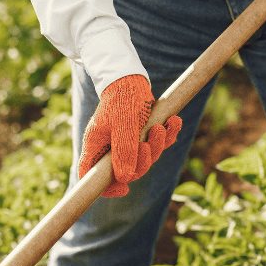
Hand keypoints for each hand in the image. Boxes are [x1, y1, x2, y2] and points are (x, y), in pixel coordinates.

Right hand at [78, 74, 181, 197]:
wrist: (131, 76)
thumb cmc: (122, 98)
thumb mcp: (124, 124)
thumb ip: (124, 151)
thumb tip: (125, 179)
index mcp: (97, 145)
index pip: (91, 175)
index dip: (106, 188)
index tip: (124, 189)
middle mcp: (110, 147)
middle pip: (126, 170)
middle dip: (143, 160)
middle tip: (148, 143)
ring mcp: (126, 141)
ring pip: (145, 158)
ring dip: (158, 145)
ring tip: (161, 126)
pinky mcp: (142, 133)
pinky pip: (158, 143)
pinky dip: (168, 134)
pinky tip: (174, 121)